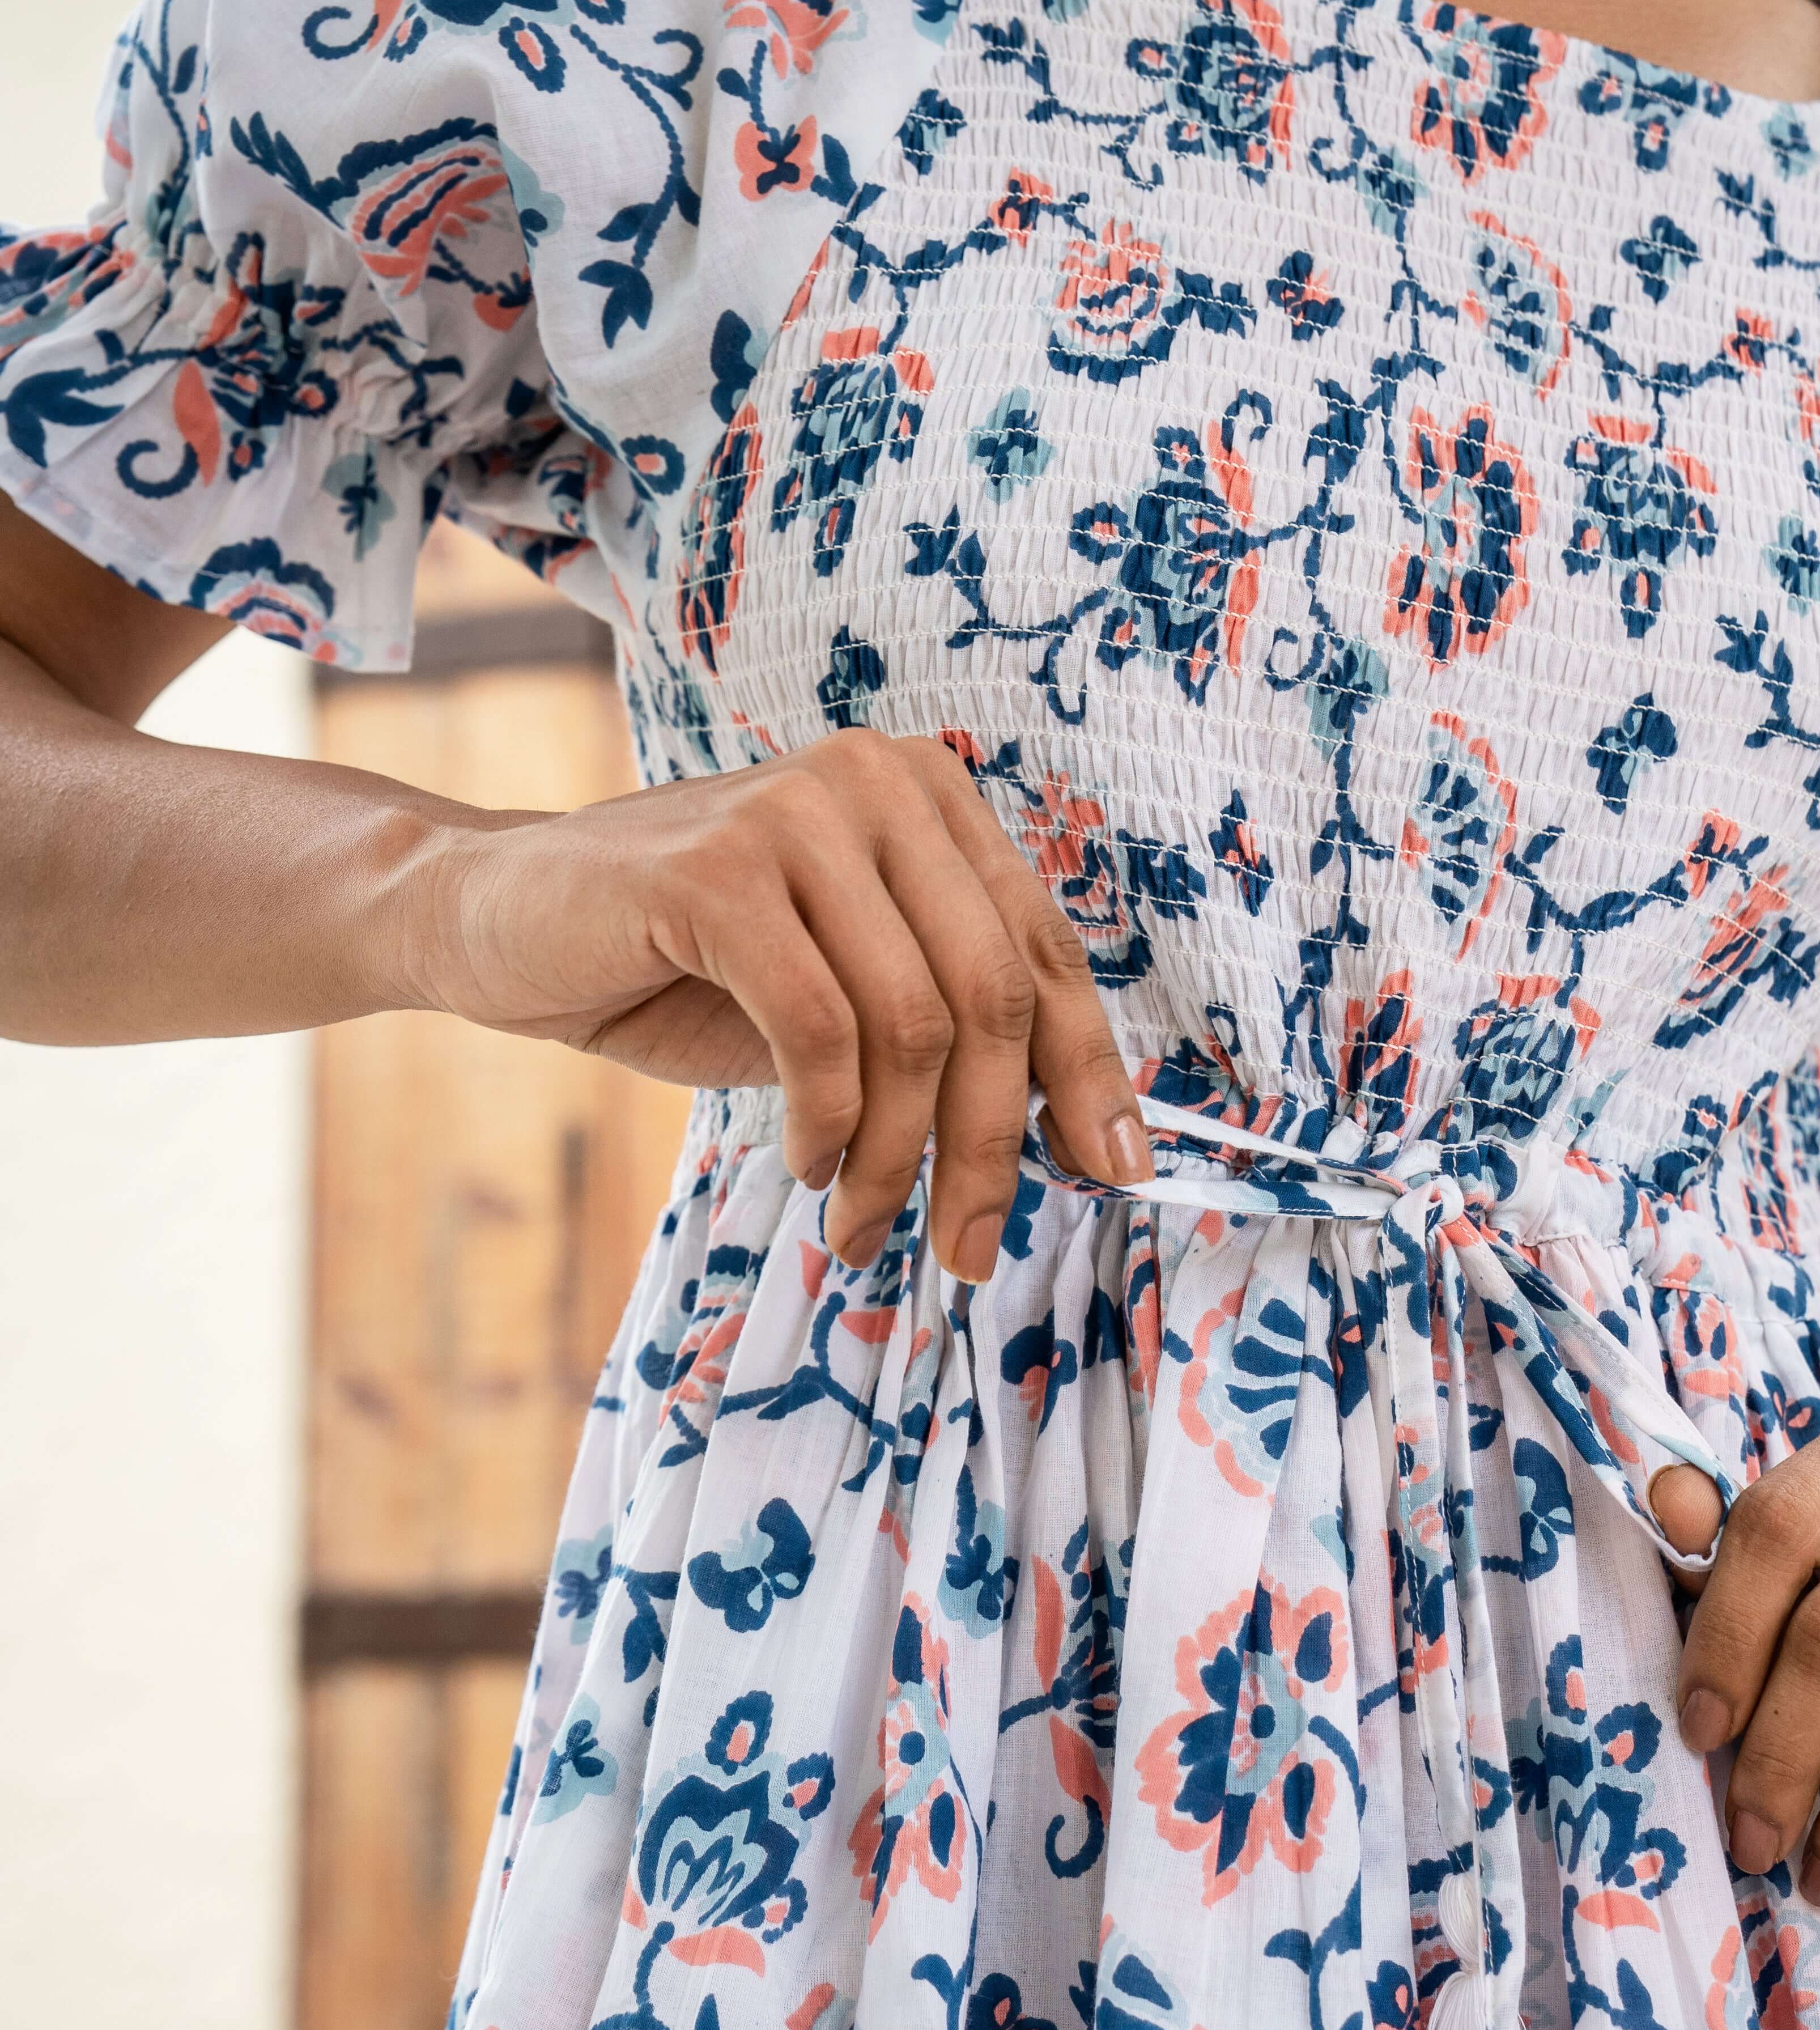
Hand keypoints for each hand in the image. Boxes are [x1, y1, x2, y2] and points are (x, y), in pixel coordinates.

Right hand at [413, 727, 1151, 1279]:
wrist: (495, 917)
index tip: (1114, 1175)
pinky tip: (804, 1162)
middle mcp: (879, 783)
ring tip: (858, 1221)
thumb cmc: (681, 964)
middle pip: (995, 995)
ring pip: (915, 1026)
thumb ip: (946, 1029)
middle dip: (992, 1144)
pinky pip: (820, 1031)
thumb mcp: (842, 990)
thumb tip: (1073, 1134)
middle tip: (968, 1246)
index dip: (1090, 1074)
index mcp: (929, 797)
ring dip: (896, 1156)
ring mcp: (797, 814)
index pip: (1045, 952)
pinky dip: (825, 1124)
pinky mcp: (716, 870)